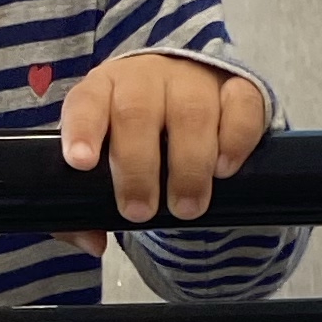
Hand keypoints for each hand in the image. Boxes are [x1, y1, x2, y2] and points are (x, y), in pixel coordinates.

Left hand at [57, 53, 270, 229]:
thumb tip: (93, 242)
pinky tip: (224, 170)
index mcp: (103, 90)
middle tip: (139, 212)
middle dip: (137, 168)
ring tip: (185, 207)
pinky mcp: (236, 89)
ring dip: (188, 166)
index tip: (81, 162)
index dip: (83, 130)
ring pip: (191, 112)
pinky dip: (234, 140)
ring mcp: (193, 81)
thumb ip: (85, 205)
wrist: (185, 98)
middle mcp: (146, 79)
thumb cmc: (132, 139)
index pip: (86, 101)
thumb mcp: (103, 163)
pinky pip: (241, 105)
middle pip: (137, 112)